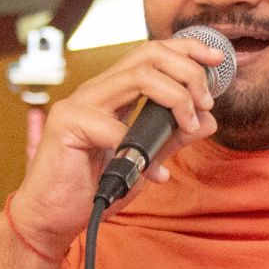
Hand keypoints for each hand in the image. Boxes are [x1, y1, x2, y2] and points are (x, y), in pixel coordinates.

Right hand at [13, 35, 226, 253]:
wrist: (51, 219)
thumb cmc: (92, 189)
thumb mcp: (145, 160)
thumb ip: (172, 138)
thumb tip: (207, 120)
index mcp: (110, 92)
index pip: (151, 53)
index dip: (186, 48)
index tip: (217, 59)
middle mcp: (94, 91)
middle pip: (148, 53)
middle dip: (188, 71)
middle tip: (206, 102)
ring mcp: (78, 104)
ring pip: (138, 77)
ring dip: (176, 98)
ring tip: (188, 126)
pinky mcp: (67, 125)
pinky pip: (116, 128)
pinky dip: (143, 154)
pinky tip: (154, 175)